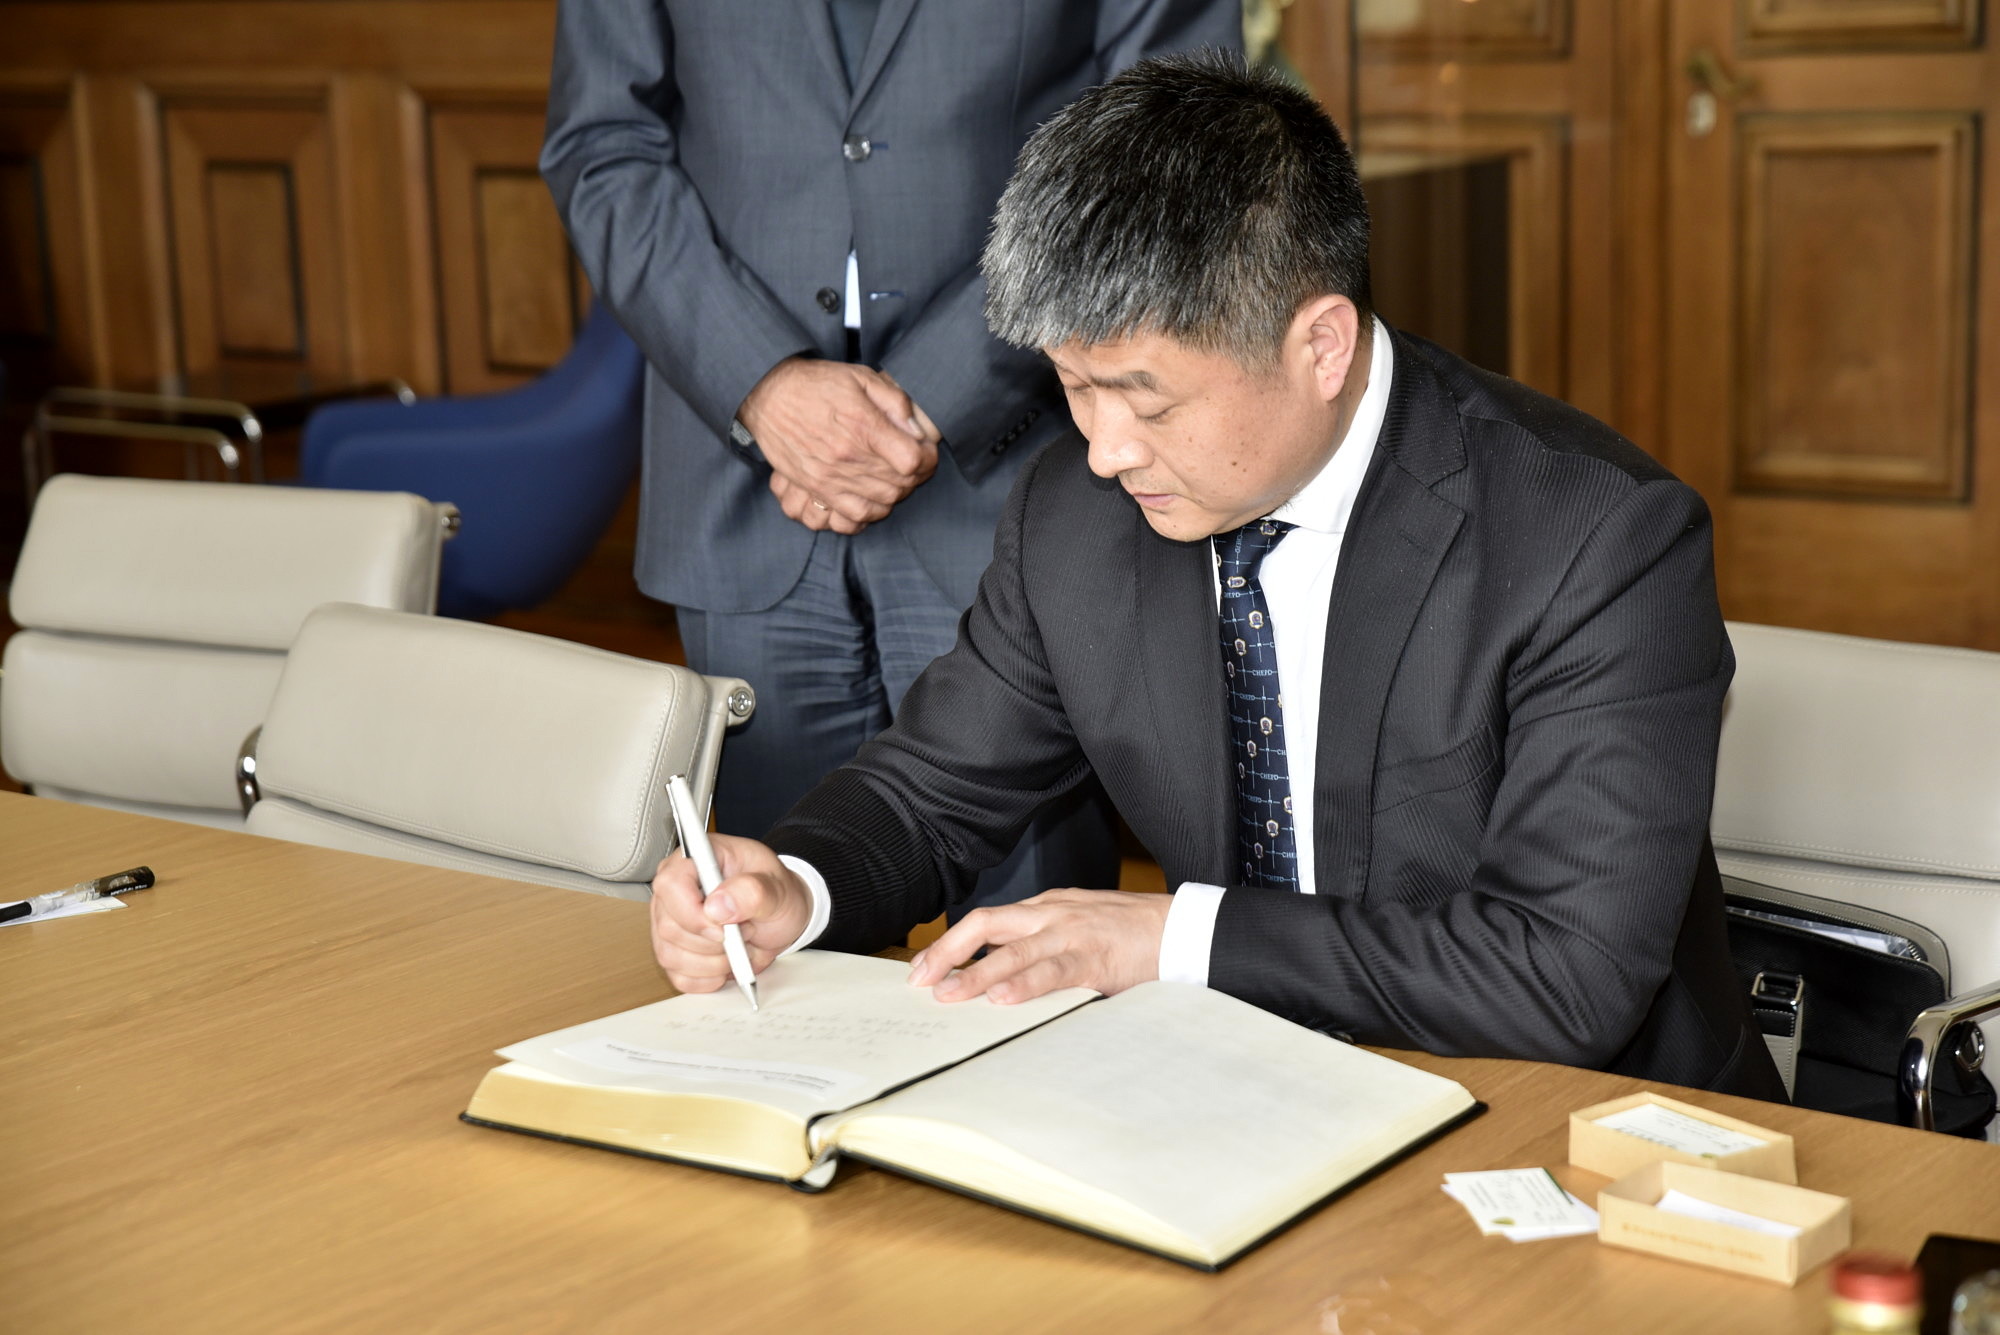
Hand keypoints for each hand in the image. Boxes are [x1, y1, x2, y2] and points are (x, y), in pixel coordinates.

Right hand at [650, 834, 815, 994]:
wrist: (778, 915)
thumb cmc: (775, 893)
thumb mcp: (777, 887)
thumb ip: (752, 891)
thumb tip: (717, 905)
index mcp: (696, 860)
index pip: (670, 884)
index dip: (693, 914)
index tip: (724, 930)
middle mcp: (674, 890)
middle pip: (670, 927)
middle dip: (713, 943)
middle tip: (745, 932)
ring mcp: (669, 921)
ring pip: (671, 955)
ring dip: (713, 963)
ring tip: (739, 947)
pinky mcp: (673, 950)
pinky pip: (679, 976)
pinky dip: (707, 978)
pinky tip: (726, 965)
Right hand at [739, 358, 939, 529]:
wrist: (769, 395)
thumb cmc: (818, 384)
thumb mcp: (861, 376)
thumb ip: (894, 401)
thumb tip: (916, 430)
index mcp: (862, 426)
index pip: (912, 460)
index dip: (927, 457)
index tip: (925, 449)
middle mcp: (847, 457)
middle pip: (900, 485)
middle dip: (916, 476)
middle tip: (914, 464)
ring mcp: (829, 477)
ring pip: (881, 504)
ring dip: (896, 494)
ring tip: (895, 479)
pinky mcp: (815, 488)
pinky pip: (850, 518)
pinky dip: (869, 514)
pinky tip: (873, 499)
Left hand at [905, 889, 1169, 1004]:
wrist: (1185, 928)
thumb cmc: (1133, 933)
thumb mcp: (1080, 928)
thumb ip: (1043, 945)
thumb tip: (1000, 975)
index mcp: (1047, 907)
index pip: (986, 920)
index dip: (950, 944)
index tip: (923, 969)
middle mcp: (1053, 914)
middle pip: (985, 924)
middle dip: (947, 952)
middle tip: (919, 983)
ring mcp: (1073, 933)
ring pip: (1013, 950)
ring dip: (976, 974)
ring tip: (947, 994)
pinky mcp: (1096, 958)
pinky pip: (1053, 971)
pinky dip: (1025, 984)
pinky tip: (1002, 998)